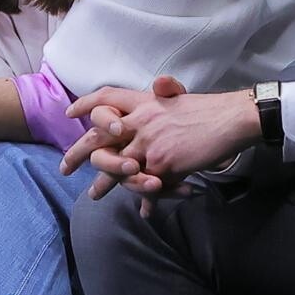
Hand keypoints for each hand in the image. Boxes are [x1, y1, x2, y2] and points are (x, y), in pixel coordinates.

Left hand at [63, 78, 261, 209]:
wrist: (230, 120)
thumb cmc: (207, 108)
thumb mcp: (178, 96)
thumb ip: (163, 93)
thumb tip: (159, 83)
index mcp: (143, 102)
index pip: (106, 98)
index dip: (86, 105)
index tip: (69, 113)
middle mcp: (141, 122)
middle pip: (99, 136)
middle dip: (78, 153)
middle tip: (64, 167)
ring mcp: (150, 145)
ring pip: (117, 168)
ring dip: (105, 184)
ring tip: (95, 195)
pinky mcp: (163, 166)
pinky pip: (147, 187)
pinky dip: (145, 200)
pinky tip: (144, 210)